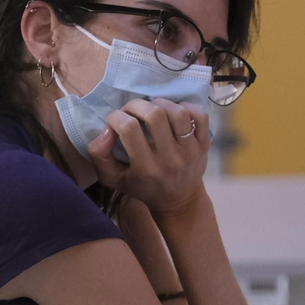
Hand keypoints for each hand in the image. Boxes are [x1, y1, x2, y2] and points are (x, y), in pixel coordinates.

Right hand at [88, 98, 209, 214]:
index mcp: (146, 169)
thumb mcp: (113, 178)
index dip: (116, 117)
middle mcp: (170, 159)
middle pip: (155, 115)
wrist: (178, 201)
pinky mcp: (204, 145)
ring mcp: (190, 151)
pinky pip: (200, 117)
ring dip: (161, 103)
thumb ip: (100, 155)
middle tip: (131, 110)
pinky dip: (187, 107)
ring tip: (152, 108)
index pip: (129, 129)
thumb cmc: (142, 186)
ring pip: (178, 113)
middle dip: (137, 105)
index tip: (114, 120)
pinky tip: (174, 112)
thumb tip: (106, 130)